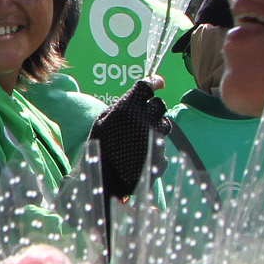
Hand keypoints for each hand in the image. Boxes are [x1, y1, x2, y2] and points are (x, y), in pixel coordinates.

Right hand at [89, 76, 169, 199]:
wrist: (104, 181)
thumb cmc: (99, 149)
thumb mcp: (101, 122)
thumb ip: (119, 107)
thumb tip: (134, 97)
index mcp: (129, 109)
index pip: (146, 86)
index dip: (153, 81)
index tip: (157, 82)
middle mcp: (146, 121)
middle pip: (160, 105)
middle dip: (153, 107)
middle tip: (143, 116)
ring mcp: (156, 139)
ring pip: (165, 124)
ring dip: (156, 126)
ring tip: (141, 137)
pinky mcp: (162, 156)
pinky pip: (163, 145)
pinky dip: (154, 147)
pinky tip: (141, 155)